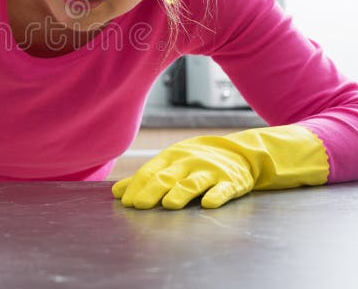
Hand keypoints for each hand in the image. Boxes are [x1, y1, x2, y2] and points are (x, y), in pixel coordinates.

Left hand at [112, 125, 328, 209]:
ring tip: (168, 204)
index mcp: (172, 157)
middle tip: (139, 206)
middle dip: (152, 191)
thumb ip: (145, 178)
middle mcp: (189, 162)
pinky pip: (223, 190)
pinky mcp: (231, 182)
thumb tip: (116, 192)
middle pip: (168, 177)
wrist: (240, 152)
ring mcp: (211, 171)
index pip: (151, 171)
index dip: (137, 185)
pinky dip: (216, 196)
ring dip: (180, 193)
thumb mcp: (171, 163)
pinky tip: (208, 204)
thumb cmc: (197, 161)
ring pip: (193, 183)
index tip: (126, 201)